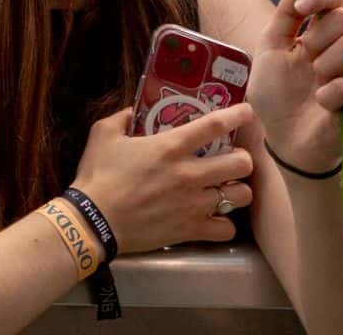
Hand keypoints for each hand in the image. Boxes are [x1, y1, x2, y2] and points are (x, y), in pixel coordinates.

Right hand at [72, 101, 257, 253]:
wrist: (95, 220)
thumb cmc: (98, 175)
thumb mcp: (102, 135)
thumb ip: (121, 118)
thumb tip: (131, 112)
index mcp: (170, 147)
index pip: (215, 125)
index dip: (237, 116)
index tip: (247, 112)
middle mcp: (190, 174)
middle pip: (241, 163)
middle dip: (242, 158)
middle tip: (231, 159)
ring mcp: (195, 204)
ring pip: (242, 195)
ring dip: (238, 190)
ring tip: (226, 189)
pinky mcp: (192, 229)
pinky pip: (227, 229)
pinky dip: (224, 224)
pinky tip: (214, 218)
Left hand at [247, 0, 342, 175]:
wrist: (284, 137)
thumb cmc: (277, 94)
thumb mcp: (270, 50)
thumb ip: (285, 18)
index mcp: (323, 30)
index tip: (301, 6)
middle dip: (316, 39)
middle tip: (306, 62)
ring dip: (324, 67)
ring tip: (315, 84)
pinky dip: (331, 94)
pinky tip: (323, 103)